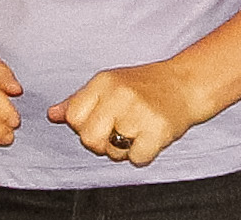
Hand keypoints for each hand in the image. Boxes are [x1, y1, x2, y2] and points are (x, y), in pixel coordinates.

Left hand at [50, 62, 205, 166]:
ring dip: (123, 149)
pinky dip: (143, 154)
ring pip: (112, 151)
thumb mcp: (110, 84)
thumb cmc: (145, 86)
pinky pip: (136, 158)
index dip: (84, 125)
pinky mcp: (159, 129)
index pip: (73, 117)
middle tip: (120, 130)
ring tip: (137, 131)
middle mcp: (120, 94)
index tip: (102, 120)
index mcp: (104, 81)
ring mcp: (140, 111)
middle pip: (88, 138)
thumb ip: (79, 100)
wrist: (187, 83)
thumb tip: (52, 114)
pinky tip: (150, 137)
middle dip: (102, 142)